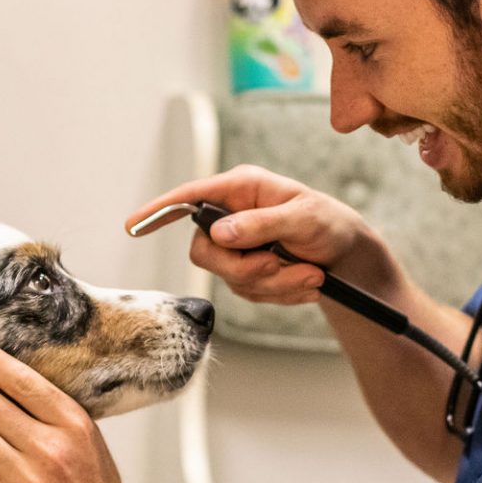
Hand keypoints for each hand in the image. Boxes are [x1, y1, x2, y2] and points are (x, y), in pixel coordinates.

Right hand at [127, 165, 399, 306]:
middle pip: (205, 251)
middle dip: (245, 268)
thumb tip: (220, 233)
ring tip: (311, 274)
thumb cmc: (330, 223)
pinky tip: (305, 281)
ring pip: (230, 278)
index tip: (134, 225)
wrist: (348, 255)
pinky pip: (249, 293)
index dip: (159, 211)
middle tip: (281, 266)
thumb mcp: (304, 218)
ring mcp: (238, 246)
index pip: (191, 198)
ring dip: (276, 284)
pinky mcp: (247, 272)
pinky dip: (281, 293)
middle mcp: (232, 216)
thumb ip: (262, 224)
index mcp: (241, 189)